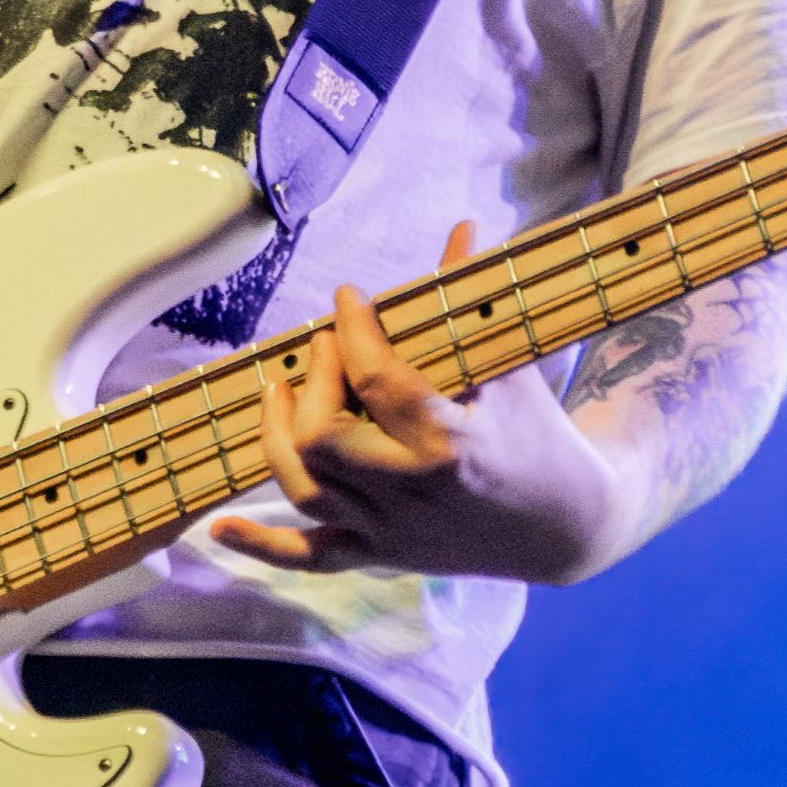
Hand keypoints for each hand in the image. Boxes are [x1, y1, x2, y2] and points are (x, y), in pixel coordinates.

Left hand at [211, 226, 632, 586]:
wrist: (568, 527)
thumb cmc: (539, 435)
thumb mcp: (514, 366)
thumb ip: (476, 300)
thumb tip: (462, 227)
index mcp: (450, 441)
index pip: (377, 378)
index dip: (352, 330)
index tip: (347, 296)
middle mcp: (413, 492)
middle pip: (324, 439)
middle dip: (314, 383)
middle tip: (326, 347)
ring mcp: (393, 531)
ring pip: (306, 490)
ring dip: (277, 437)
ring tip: (278, 392)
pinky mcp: (383, 557)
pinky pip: (310, 559)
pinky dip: (262, 547)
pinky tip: (218, 529)